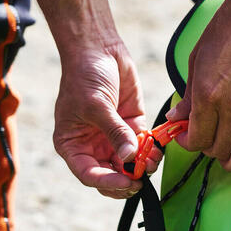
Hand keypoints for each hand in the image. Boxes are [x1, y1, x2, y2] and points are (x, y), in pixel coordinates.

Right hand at [53, 37, 160, 198]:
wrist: (98, 48)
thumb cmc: (85, 75)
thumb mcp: (97, 105)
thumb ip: (114, 132)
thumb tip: (129, 156)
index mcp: (73, 145)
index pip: (89, 174)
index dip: (107, 183)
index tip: (126, 182)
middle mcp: (92, 146)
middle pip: (110, 175)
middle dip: (127, 179)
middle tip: (141, 179)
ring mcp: (113, 137)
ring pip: (129, 165)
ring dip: (141, 167)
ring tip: (151, 162)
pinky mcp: (131, 126)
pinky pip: (143, 148)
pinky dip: (150, 153)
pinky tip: (156, 151)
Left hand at [166, 0, 230, 171]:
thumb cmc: (227, 28)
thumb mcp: (197, 60)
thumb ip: (188, 96)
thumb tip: (176, 119)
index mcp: (210, 95)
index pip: (196, 141)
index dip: (187, 143)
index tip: (185, 136)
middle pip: (218, 152)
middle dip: (206, 148)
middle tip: (205, 135)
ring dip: (230, 154)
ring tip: (225, 140)